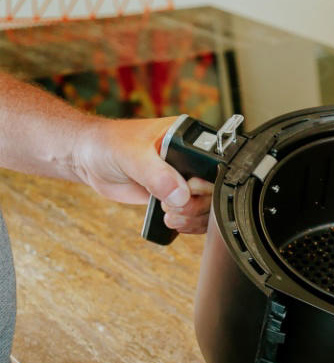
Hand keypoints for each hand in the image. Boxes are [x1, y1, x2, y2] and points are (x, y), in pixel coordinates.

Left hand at [72, 116, 212, 233]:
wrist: (89, 159)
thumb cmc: (107, 144)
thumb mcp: (131, 154)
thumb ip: (156, 173)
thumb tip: (180, 194)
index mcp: (188, 139)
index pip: (215, 164)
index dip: (206, 182)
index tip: (187, 188)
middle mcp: (191, 159)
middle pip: (215, 189)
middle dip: (197, 204)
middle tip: (171, 204)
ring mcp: (185, 179)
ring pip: (208, 205)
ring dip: (193, 217)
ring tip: (169, 215)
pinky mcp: (175, 196)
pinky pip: (195, 214)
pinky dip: (189, 223)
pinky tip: (172, 221)